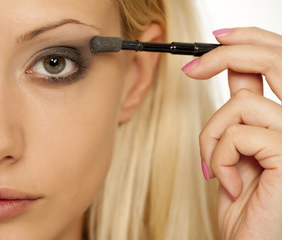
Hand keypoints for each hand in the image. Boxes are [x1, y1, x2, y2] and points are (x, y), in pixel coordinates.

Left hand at [183, 27, 281, 239]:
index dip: (250, 41)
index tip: (216, 38)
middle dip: (227, 55)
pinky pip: (238, 134)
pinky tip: (230, 183)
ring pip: (241, 105)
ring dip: (212, 137)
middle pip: (273, 60)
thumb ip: (241, 109)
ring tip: (214, 168)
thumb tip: (231, 69)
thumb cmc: (244, 201)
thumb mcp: (238, 146)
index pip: (276, 61)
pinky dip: (220, 158)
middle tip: (192, 69)